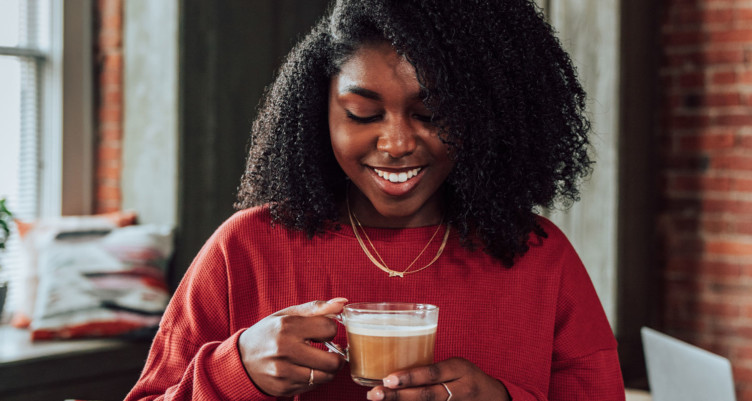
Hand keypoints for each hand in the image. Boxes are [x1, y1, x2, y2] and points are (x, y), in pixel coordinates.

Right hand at [238, 298, 347, 396]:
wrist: (242, 359)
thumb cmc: (269, 333)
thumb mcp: (288, 315)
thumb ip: (316, 308)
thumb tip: (342, 303)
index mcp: (286, 326)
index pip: (329, 328)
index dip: (331, 329)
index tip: (323, 331)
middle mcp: (284, 350)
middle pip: (332, 361)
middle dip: (338, 356)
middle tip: (333, 351)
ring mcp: (283, 372)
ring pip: (325, 376)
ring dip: (329, 369)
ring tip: (322, 360)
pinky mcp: (284, 388)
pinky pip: (313, 386)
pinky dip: (315, 378)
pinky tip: (307, 369)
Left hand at [366, 358, 509, 400]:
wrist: (496, 398)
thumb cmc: (468, 378)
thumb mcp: (456, 366)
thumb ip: (432, 370)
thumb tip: (395, 373)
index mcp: (460, 369)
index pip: (433, 373)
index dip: (410, 377)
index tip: (388, 378)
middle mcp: (460, 390)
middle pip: (427, 396)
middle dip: (398, 396)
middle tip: (375, 394)